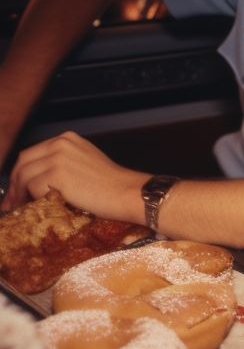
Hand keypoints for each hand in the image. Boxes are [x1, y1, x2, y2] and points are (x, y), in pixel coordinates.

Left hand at [2, 132, 146, 221]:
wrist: (127, 192)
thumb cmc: (112, 184)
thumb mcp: (86, 161)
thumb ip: (63, 162)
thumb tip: (38, 179)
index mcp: (67, 139)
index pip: (32, 153)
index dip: (21, 172)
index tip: (17, 189)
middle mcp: (60, 143)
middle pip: (23, 162)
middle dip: (14, 184)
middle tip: (12, 202)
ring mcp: (57, 157)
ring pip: (23, 175)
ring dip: (17, 194)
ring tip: (17, 209)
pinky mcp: (56, 174)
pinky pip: (30, 188)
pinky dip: (28, 200)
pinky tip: (31, 209)